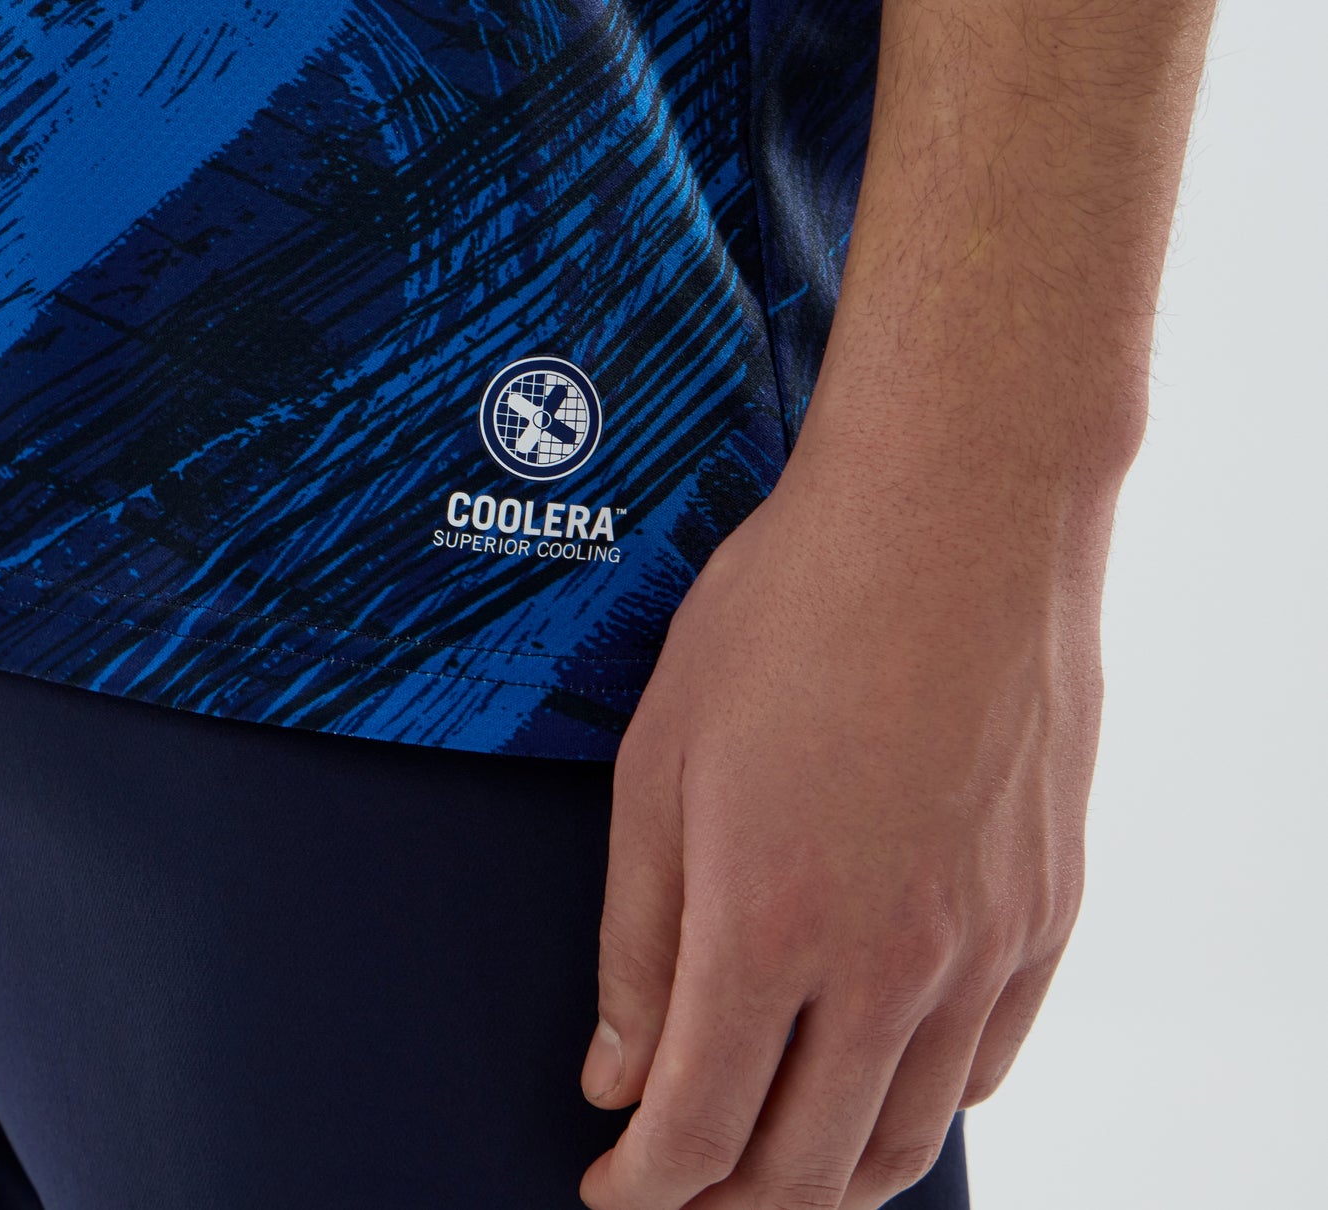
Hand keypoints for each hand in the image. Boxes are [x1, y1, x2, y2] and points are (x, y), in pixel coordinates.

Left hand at [580, 427, 1105, 1207]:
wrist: (952, 516)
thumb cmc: (791, 609)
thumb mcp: (658, 760)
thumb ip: (636, 936)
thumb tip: (619, 1072)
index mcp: (770, 925)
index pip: (698, 1130)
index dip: (644, 1187)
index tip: (611, 1193)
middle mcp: (890, 963)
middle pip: (803, 1166)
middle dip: (724, 1202)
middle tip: (679, 1187)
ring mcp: (984, 946)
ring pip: (904, 1137)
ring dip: (824, 1179)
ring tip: (771, 1163)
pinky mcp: (1045, 913)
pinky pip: (986, 1066)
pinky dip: (920, 1105)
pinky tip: (879, 1082)